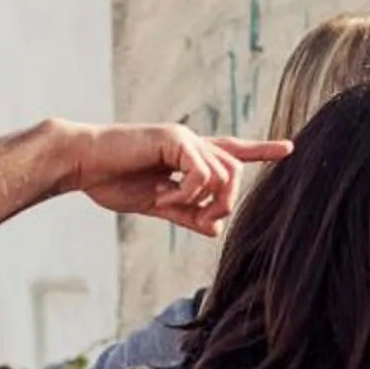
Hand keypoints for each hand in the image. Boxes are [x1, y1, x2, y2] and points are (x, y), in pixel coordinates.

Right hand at [67, 124, 287, 238]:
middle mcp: (191, 143)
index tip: (288, 148)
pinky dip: (184, 193)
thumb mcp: (155, 204)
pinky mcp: (174, 139)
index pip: (232, 151)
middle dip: (226, 203)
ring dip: (201, 202)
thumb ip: (186, 214)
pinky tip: (161, 197)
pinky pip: (201, 174)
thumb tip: (215, 230)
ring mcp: (184, 138)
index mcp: (187, 156)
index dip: (261, 150)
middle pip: (235, 172)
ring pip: (224, 175)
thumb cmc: (111, 181)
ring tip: (168, 206)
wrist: (81, 165)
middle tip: (200, 220)